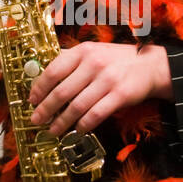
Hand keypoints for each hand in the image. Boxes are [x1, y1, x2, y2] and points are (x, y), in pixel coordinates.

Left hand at [28, 42, 171, 135]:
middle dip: (45, 109)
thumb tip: (41, 70)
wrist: (151, 66)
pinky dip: (84, 125)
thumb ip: (70, 59)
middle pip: (61, 91)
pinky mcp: (120, 95)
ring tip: (53, 130)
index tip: (31, 100)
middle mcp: (94, 64)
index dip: (39, 88)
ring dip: (62, 122)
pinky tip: (77, 130)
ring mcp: (107, 80)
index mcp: (83, 51)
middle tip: (36, 120)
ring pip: (77, 106)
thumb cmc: (117, 60)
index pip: (53, 70)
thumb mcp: (93, 51)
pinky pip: (96, 114)